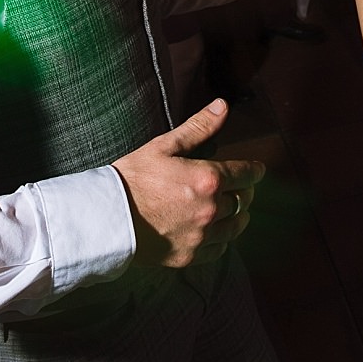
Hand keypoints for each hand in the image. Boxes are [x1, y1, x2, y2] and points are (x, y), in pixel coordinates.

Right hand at [110, 99, 264, 267]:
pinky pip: (219, 249)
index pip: (247, 174)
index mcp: (207, 179)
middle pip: (243, 200)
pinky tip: (215, 231)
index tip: (256, 169)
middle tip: (238, 186)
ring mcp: (201, 235)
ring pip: (236, 227)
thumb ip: (199, 127)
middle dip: (243, 191)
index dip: (254, 170)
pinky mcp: (189, 255)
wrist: (106, 217)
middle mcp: (210, 209)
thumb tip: (223, 106)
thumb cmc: (132, 178)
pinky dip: (222, 239)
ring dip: (237, 215)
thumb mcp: (164, 146)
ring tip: (231, 209)